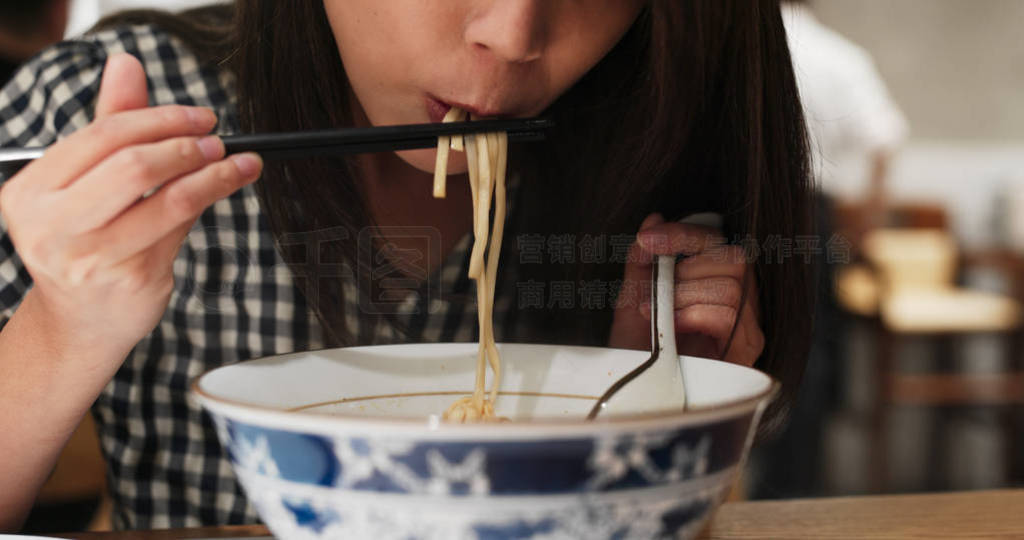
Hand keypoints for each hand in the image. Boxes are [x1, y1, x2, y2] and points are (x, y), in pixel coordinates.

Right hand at [0, 53, 262, 359]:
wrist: (80, 322)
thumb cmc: (84, 242)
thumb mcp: (84, 184)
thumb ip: (109, 125)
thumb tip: (127, 65)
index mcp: (31, 193)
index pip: (101, 137)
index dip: (158, 119)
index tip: (198, 116)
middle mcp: (52, 227)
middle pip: (132, 165)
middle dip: (183, 145)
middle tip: (216, 139)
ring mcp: (92, 257)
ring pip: (166, 199)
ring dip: (212, 174)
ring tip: (236, 161)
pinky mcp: (131, 279)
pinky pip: (180, 228)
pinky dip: (210, 199)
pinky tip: (229, 185)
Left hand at [608, 213, 763, 366]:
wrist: (637, 397)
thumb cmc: (638, 351)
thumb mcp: (632, 299)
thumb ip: (643, 261)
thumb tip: (654, 220)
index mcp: (714, 280)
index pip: (716, 240)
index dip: (684, 233)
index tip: (648, 239)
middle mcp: (740, 299)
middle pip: (733, 258)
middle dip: (684, 270)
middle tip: (656, 295)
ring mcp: (748, 324)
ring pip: (732, 286)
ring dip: (686, 296)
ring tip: (662, 317)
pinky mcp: (749, 350)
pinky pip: (729, 316)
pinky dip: (695, 315)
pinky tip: (675, 329)